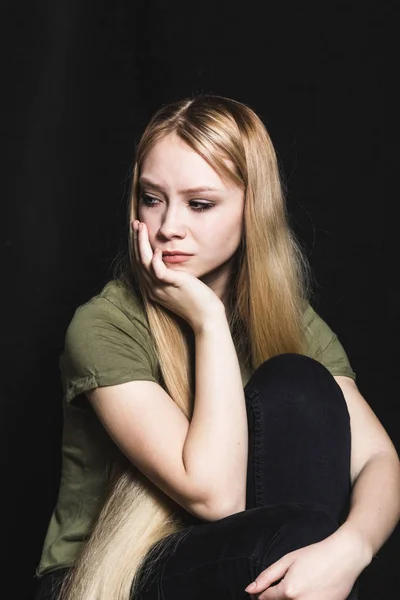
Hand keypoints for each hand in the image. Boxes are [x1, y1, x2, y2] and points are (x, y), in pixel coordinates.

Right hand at [132, 220, 223, 331]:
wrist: (206, 317)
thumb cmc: (197, 301)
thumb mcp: (179, 285)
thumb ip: (170, 275)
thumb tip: (168, 260)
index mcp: (153, 289)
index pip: (139, 264)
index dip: (136, 246)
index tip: (137, 231)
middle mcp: (153, 289)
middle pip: (138, 261)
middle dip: (135, 240)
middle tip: (135, 223)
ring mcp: (161, 288)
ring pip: (144, 263)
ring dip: (141, 243)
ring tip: (141, 227)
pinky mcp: (172, 285)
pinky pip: (158, 271)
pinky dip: (155, 260)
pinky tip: (157, 249)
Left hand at [244, 532, 365, 599]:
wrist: (344, 557)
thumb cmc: (315, 555)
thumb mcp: (288, 560)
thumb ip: (267, 577)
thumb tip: (249, 590)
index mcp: (288, 591)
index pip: (265, 599)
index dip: (259, 594)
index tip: (260, 591)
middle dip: (272, 599)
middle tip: (280, 588)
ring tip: (293, 589)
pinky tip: (306, 592)